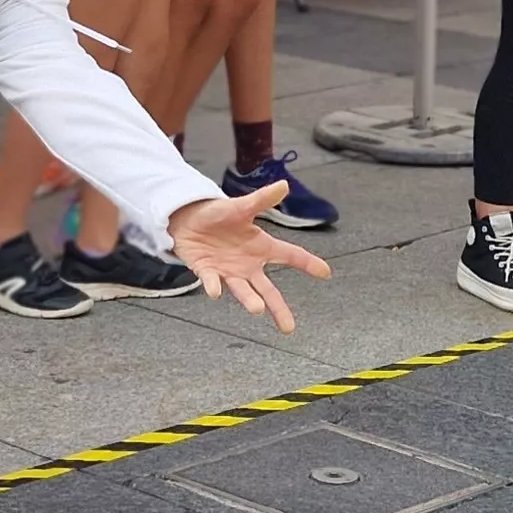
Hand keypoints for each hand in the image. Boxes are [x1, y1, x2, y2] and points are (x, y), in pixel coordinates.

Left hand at [165, 186, 330, 333]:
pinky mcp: (207, 271)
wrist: (187, 219)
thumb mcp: (241, 206)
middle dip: (278, 308)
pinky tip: (215, 292)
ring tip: (257, 309)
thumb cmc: (218, 214)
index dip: (308, 263)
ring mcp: (228, 271)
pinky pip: (212, 281)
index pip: (290, 256)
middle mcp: (248, 265)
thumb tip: (284, 185)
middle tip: (289, 327)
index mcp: (261, 248)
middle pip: (268, 290)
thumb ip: (262, 200)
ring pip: (243, 290)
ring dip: (250, 300)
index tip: (325, 273)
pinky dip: (213, 286)